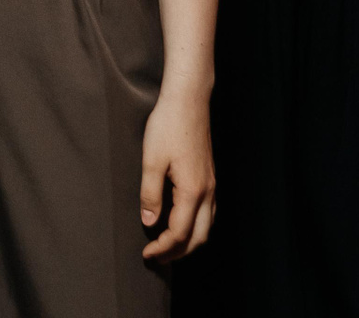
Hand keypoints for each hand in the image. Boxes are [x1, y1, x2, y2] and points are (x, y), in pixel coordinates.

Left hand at [140, 87, 215, 260]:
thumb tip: (150, 223)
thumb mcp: (151, 160)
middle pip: (199, 237)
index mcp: (192, 191)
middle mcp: (207, 191)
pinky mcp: (209, 177)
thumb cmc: (168, 126)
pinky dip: (196, 226)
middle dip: (178, 252)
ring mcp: (211, 184)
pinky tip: (181, 222)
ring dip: (189, 241)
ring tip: (167, 245)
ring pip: (207, 226)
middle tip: (157, 257)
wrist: (188, 101)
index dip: (163, 249)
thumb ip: (150, 195)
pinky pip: (208, 212)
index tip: (146, 254)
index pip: (180, 234)